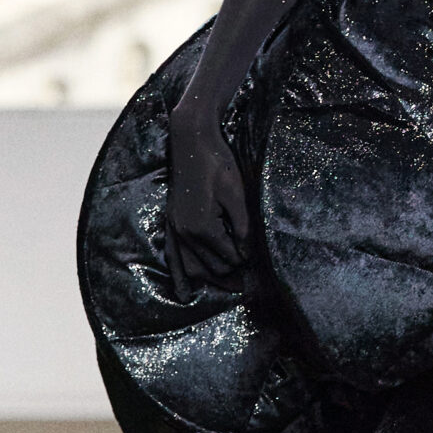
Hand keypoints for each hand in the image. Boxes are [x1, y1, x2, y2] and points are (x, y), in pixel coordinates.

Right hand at [164, 98, 251, 296]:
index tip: (261, 264)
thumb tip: (246, 254)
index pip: (230, 259)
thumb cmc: (218, 164)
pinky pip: (173, 256)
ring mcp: (175, 228)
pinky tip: (184, 292)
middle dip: (232, 272)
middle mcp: (185, 233)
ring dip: (211, 277)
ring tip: (232, 284)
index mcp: (203, 227)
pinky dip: (180, 275)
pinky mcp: (172, 221)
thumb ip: (242, 227)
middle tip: (252, 274)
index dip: (247, 262)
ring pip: (192, 269)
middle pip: (212, 268)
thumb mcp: (237, 194)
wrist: (191, 140)